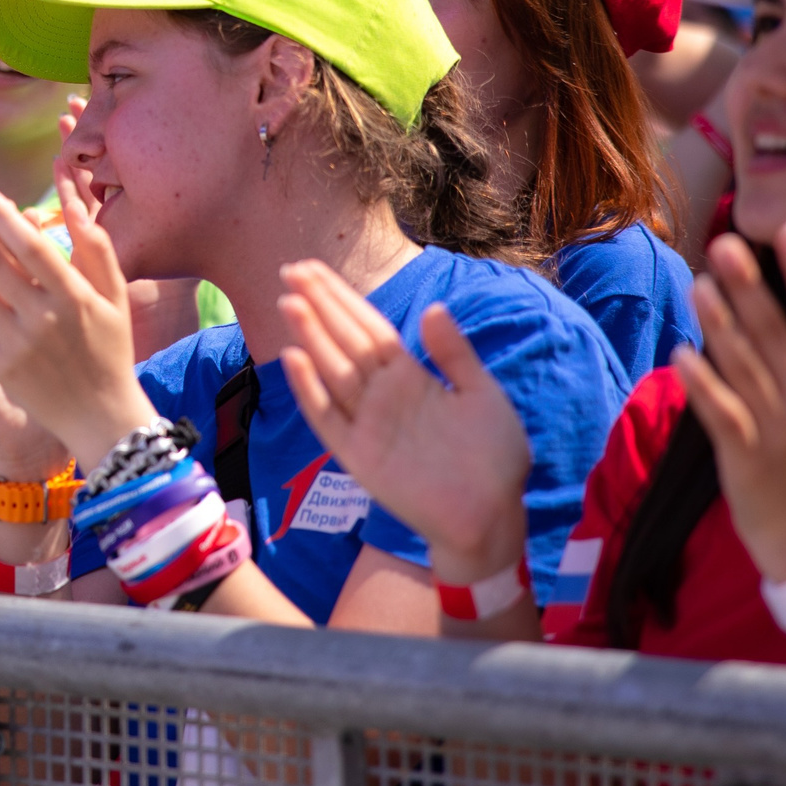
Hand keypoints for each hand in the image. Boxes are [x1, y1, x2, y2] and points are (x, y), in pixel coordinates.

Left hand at [0, 176, 147, 468]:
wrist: (100, 416)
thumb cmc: (110, 348)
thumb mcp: (116, 298)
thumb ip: (98, 251)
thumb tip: (75, 207)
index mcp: (74, 296)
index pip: (31, 246)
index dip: (3, 215)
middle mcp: (44, 319)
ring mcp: (19, 345)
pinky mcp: (1, 369)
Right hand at [278, 259, 530, 582]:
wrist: (492, 516)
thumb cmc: (494, 459)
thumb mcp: (483, 396)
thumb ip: (454, 354)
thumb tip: (432, 308)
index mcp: (410, 376)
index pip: (367, 326)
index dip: (341, 298)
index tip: (313, 269)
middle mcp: (383, 395)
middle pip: (343, 340)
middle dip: (318, 306)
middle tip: (290, 270)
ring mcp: (368, 423)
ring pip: (332, 370)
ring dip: (311, 337)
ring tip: (290, 302)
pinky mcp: (358, 455)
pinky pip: (328, 417)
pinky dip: (310, 390)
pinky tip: (294, 359)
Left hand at [676, 223, 785, 582]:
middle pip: (777, 335)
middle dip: (751, 288)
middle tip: (724, 246)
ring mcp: (777, 429)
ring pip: (743, 366)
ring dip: (717, 323)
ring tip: (698, 284)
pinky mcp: (743, 455)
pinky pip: (718, 411)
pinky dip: (700, 381)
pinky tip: (682, 352)